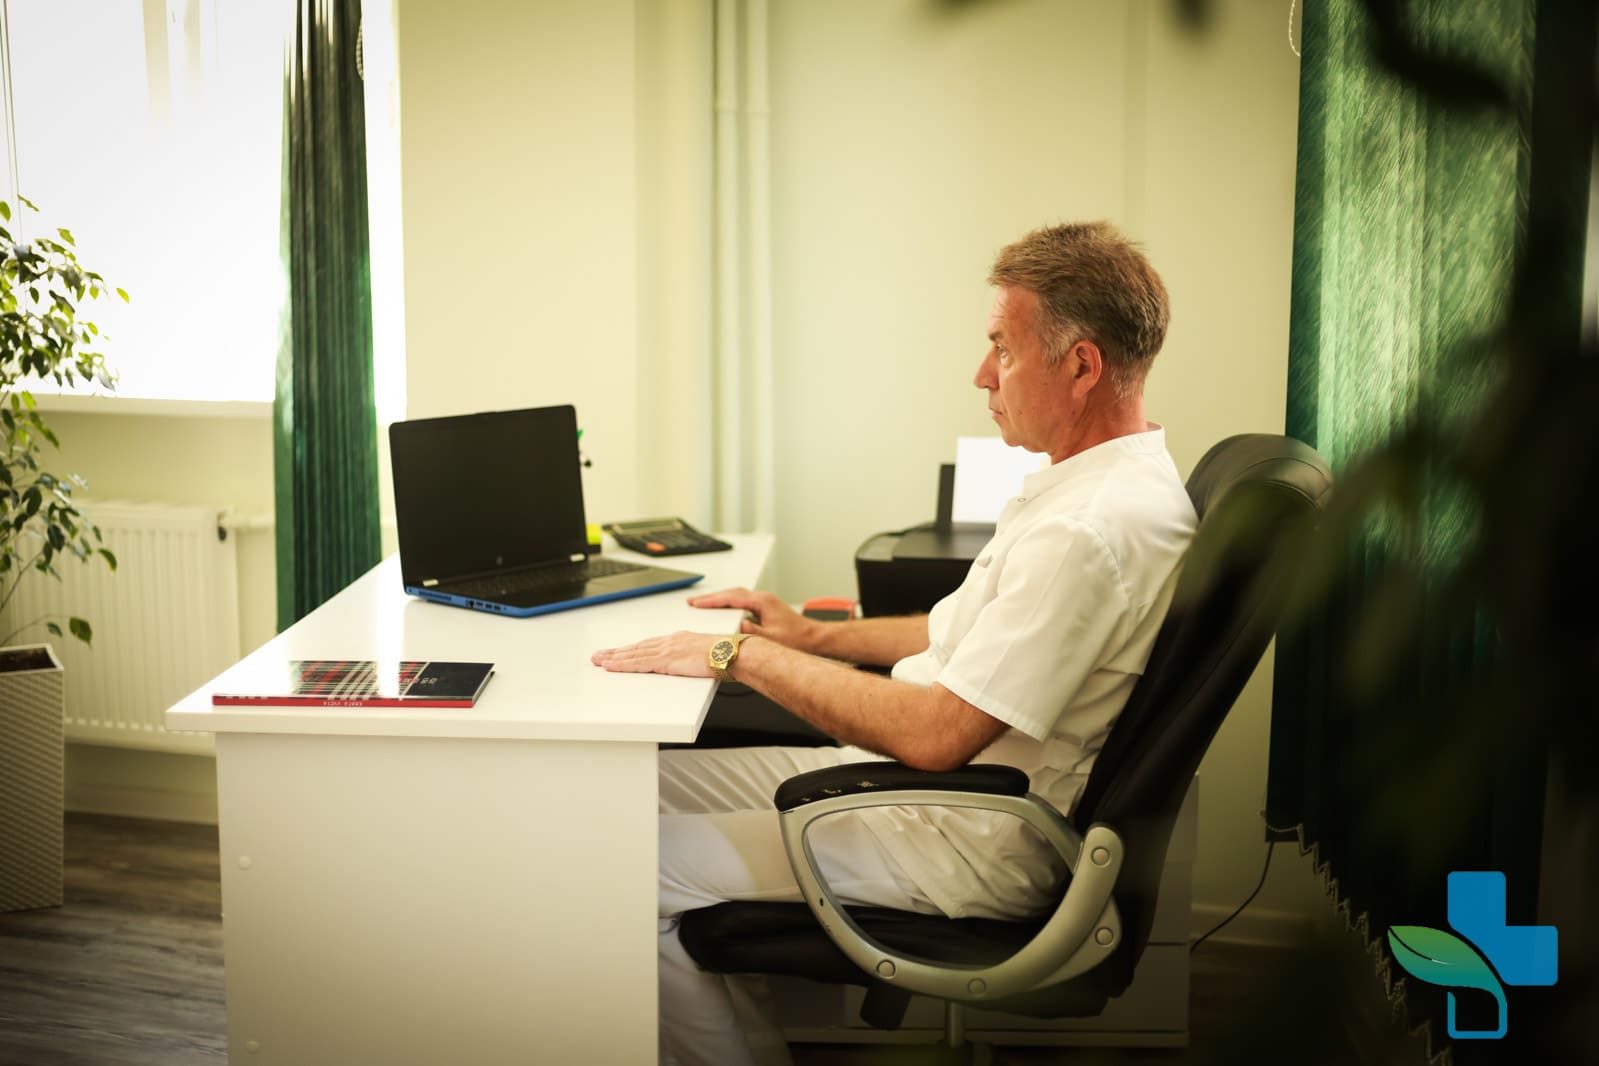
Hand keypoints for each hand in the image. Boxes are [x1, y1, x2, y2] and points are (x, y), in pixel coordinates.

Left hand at [591, 631, 719, 676]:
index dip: (632, 649)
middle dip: (617, 652)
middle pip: (637, 647)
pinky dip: (622, 664)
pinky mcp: (666, 660)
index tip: (620, 652)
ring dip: (614, 658)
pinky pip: (638, 663)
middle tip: (600, 655)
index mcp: (679, 641)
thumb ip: (693, 661)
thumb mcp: (706, 657)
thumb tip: (690, 668)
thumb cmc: (727, 656)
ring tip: (599, 660)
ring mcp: (667, 650)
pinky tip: (611, 666)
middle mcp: (670, 642)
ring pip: (634, 654)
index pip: (649, 645)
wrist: (733, 653)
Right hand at [687, 587, 817, 650]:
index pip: (731, 597)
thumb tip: (733, 627)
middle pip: (731, 593)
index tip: (696, 603)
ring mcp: (764, 602)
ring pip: (736, 596)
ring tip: (701, 605)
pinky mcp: (765, 607)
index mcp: (763, 602)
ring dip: (719, 600)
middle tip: (693, 603)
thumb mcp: (770, 639)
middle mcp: (763, 598)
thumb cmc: (796, 639)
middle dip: (711, 598)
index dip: (712, 601)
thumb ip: (750, 633)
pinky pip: (741, 601)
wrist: (813, 639)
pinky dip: (728, 604)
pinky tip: (721, 611)